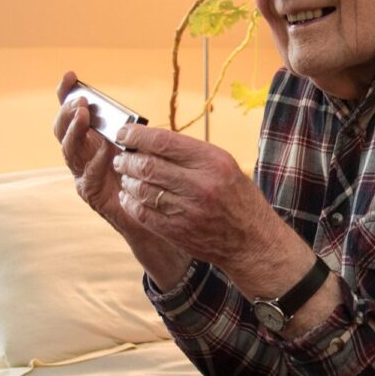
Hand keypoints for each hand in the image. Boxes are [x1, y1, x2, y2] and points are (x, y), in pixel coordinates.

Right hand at [53, 72, 188, 283]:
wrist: (157, 218)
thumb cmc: (150, 179)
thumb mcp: (143, 148)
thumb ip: (134, 135)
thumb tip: (134, 120)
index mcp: (92, 140)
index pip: (74, 114)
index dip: (67, 95)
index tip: (69, 75)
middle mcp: (83, 156)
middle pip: (63, 130)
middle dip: (67, 112)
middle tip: (79, 101)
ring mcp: (84, 175)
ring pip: (70, 151)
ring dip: (75, 131)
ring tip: (83, 115)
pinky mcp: (92, 195)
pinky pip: (87, 176)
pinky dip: (94, 162)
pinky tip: (103, 151)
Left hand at [110, 122, 311, 297]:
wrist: (252, 242)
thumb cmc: (239, 199)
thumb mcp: (225, 166)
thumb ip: (191, 154)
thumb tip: (153, 143)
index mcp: (213, 162)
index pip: (164, 141)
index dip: (137, 135)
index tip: (124, 133)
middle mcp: (200, 185)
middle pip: (148, 166)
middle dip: (128, 160)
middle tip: (122, 158)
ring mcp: (187, 211)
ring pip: (142, 190)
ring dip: (128, 181)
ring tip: (126, 176)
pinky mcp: (176, 231)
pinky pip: (143, 214)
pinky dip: (130, 203)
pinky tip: (129, 197)